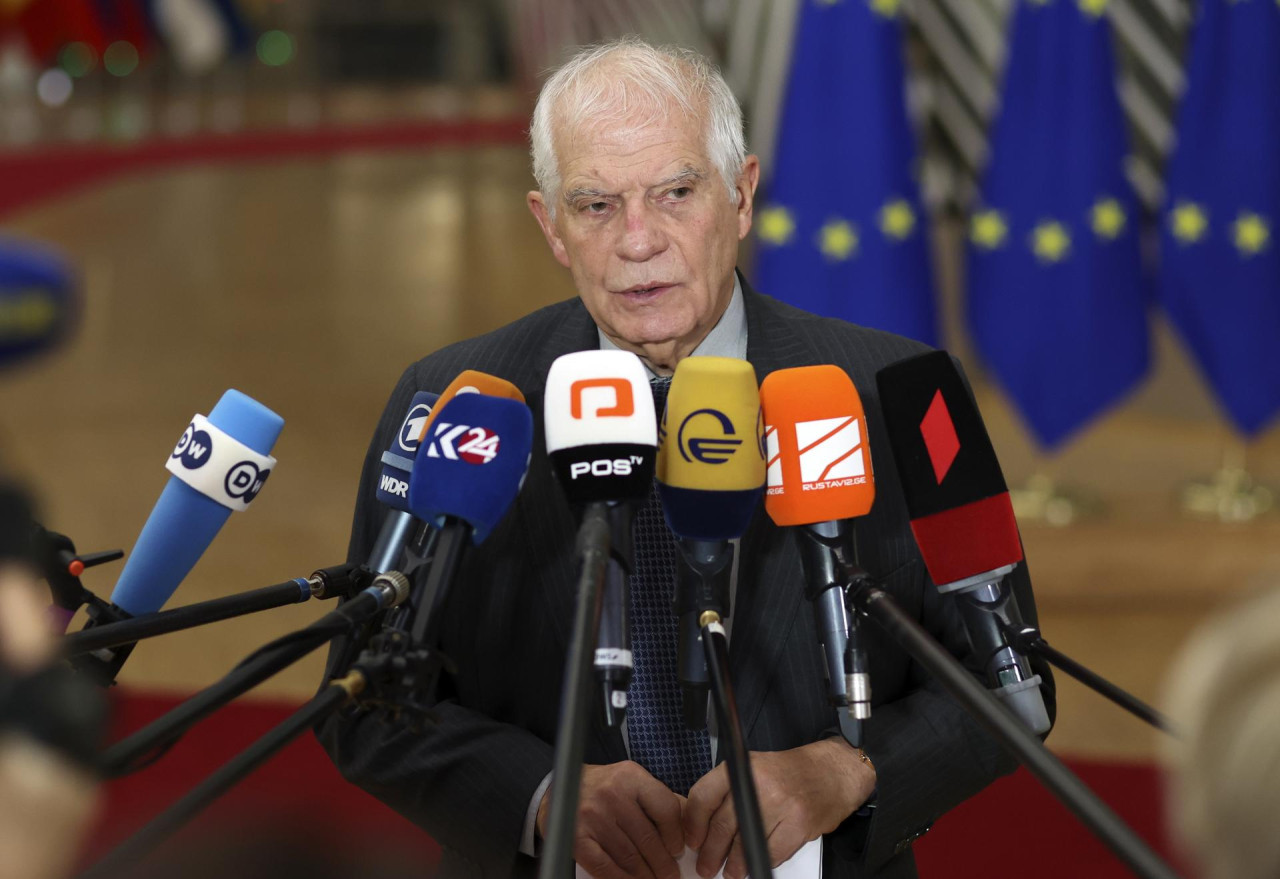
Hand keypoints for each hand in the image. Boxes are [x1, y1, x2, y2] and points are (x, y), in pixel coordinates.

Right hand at [537, 761, 685, 878]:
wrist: (560, 789)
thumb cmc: (603, 788)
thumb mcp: (631, 782)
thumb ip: (658, 800)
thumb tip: (688, 828)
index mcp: (630, 776)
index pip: (666, 809)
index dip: (675, 835)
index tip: (678, 850)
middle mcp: (611, 794)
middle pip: (648, 838)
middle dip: (663, 864)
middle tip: (671, 876)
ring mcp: (592, 817)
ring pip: (629, 857)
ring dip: (646, 876)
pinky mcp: (576, 838)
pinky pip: (605, 867)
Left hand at [683, 739, 875, 878]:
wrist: (833, 772)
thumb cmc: (791, 772)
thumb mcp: (754, 768)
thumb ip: (728, 791)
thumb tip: (701, 825)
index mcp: (743, 766)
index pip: (705, 795)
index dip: (694, 823)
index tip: (693, 840)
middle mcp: (760, 782)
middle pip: (723, 824)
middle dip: (711, 851)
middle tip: (707, 865)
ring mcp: (781, 803)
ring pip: (746, 842)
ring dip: (735, 863)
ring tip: (731, 871)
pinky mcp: (799, 824)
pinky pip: (772, 852)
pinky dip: (761, 861)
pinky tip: (756, 863)